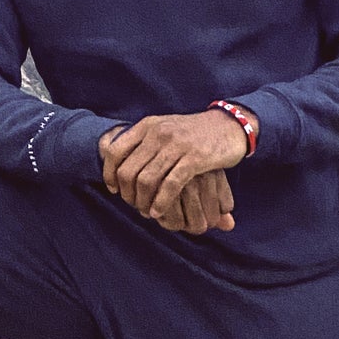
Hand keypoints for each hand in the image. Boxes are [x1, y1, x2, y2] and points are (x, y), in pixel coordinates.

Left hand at [99, 110, 252, 227]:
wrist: (229, 125)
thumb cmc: (194, 133)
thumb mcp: (164, 129)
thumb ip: (142, 141)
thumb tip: (112, 155)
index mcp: (147, 126)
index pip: (114, 151)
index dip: (109, 173)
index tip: (114, 189)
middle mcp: (158, 133)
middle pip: (128, 170)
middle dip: (127, 194)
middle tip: (132, 205)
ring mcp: (177, 145)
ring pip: (146, 180)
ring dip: (142, 202)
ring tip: (146, 212)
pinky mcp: (195, 158)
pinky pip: (170, 185)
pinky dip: (161, 203)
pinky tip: (159, 212)